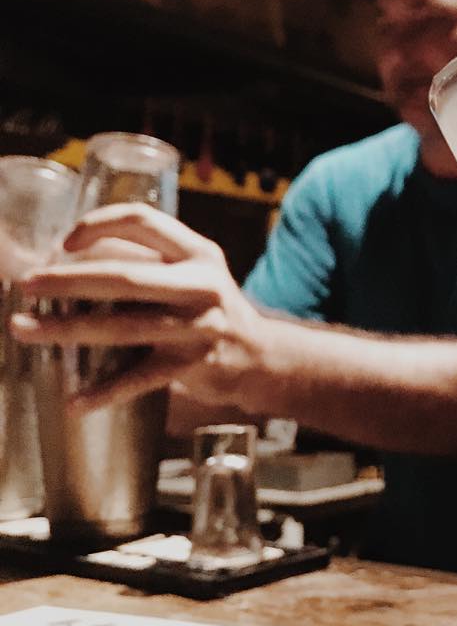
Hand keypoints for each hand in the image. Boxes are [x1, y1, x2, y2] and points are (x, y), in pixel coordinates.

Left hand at [10, 203, 264, 411]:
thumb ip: (151, 262)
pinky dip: (104, 392)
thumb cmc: (213, 309)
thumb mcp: (196, 273)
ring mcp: (198, 327)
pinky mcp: (193, 365)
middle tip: (27, 284)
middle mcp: (202, 286)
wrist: (263, 356)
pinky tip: (74, 403)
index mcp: (199, 253)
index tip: (64, 242)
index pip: (143, 222)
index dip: (98, 225)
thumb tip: (73, 255)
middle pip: (125, 277)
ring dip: (67, 329)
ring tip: (23, 329)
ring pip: (122, 327)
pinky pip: (139, 379)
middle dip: (68, 280)